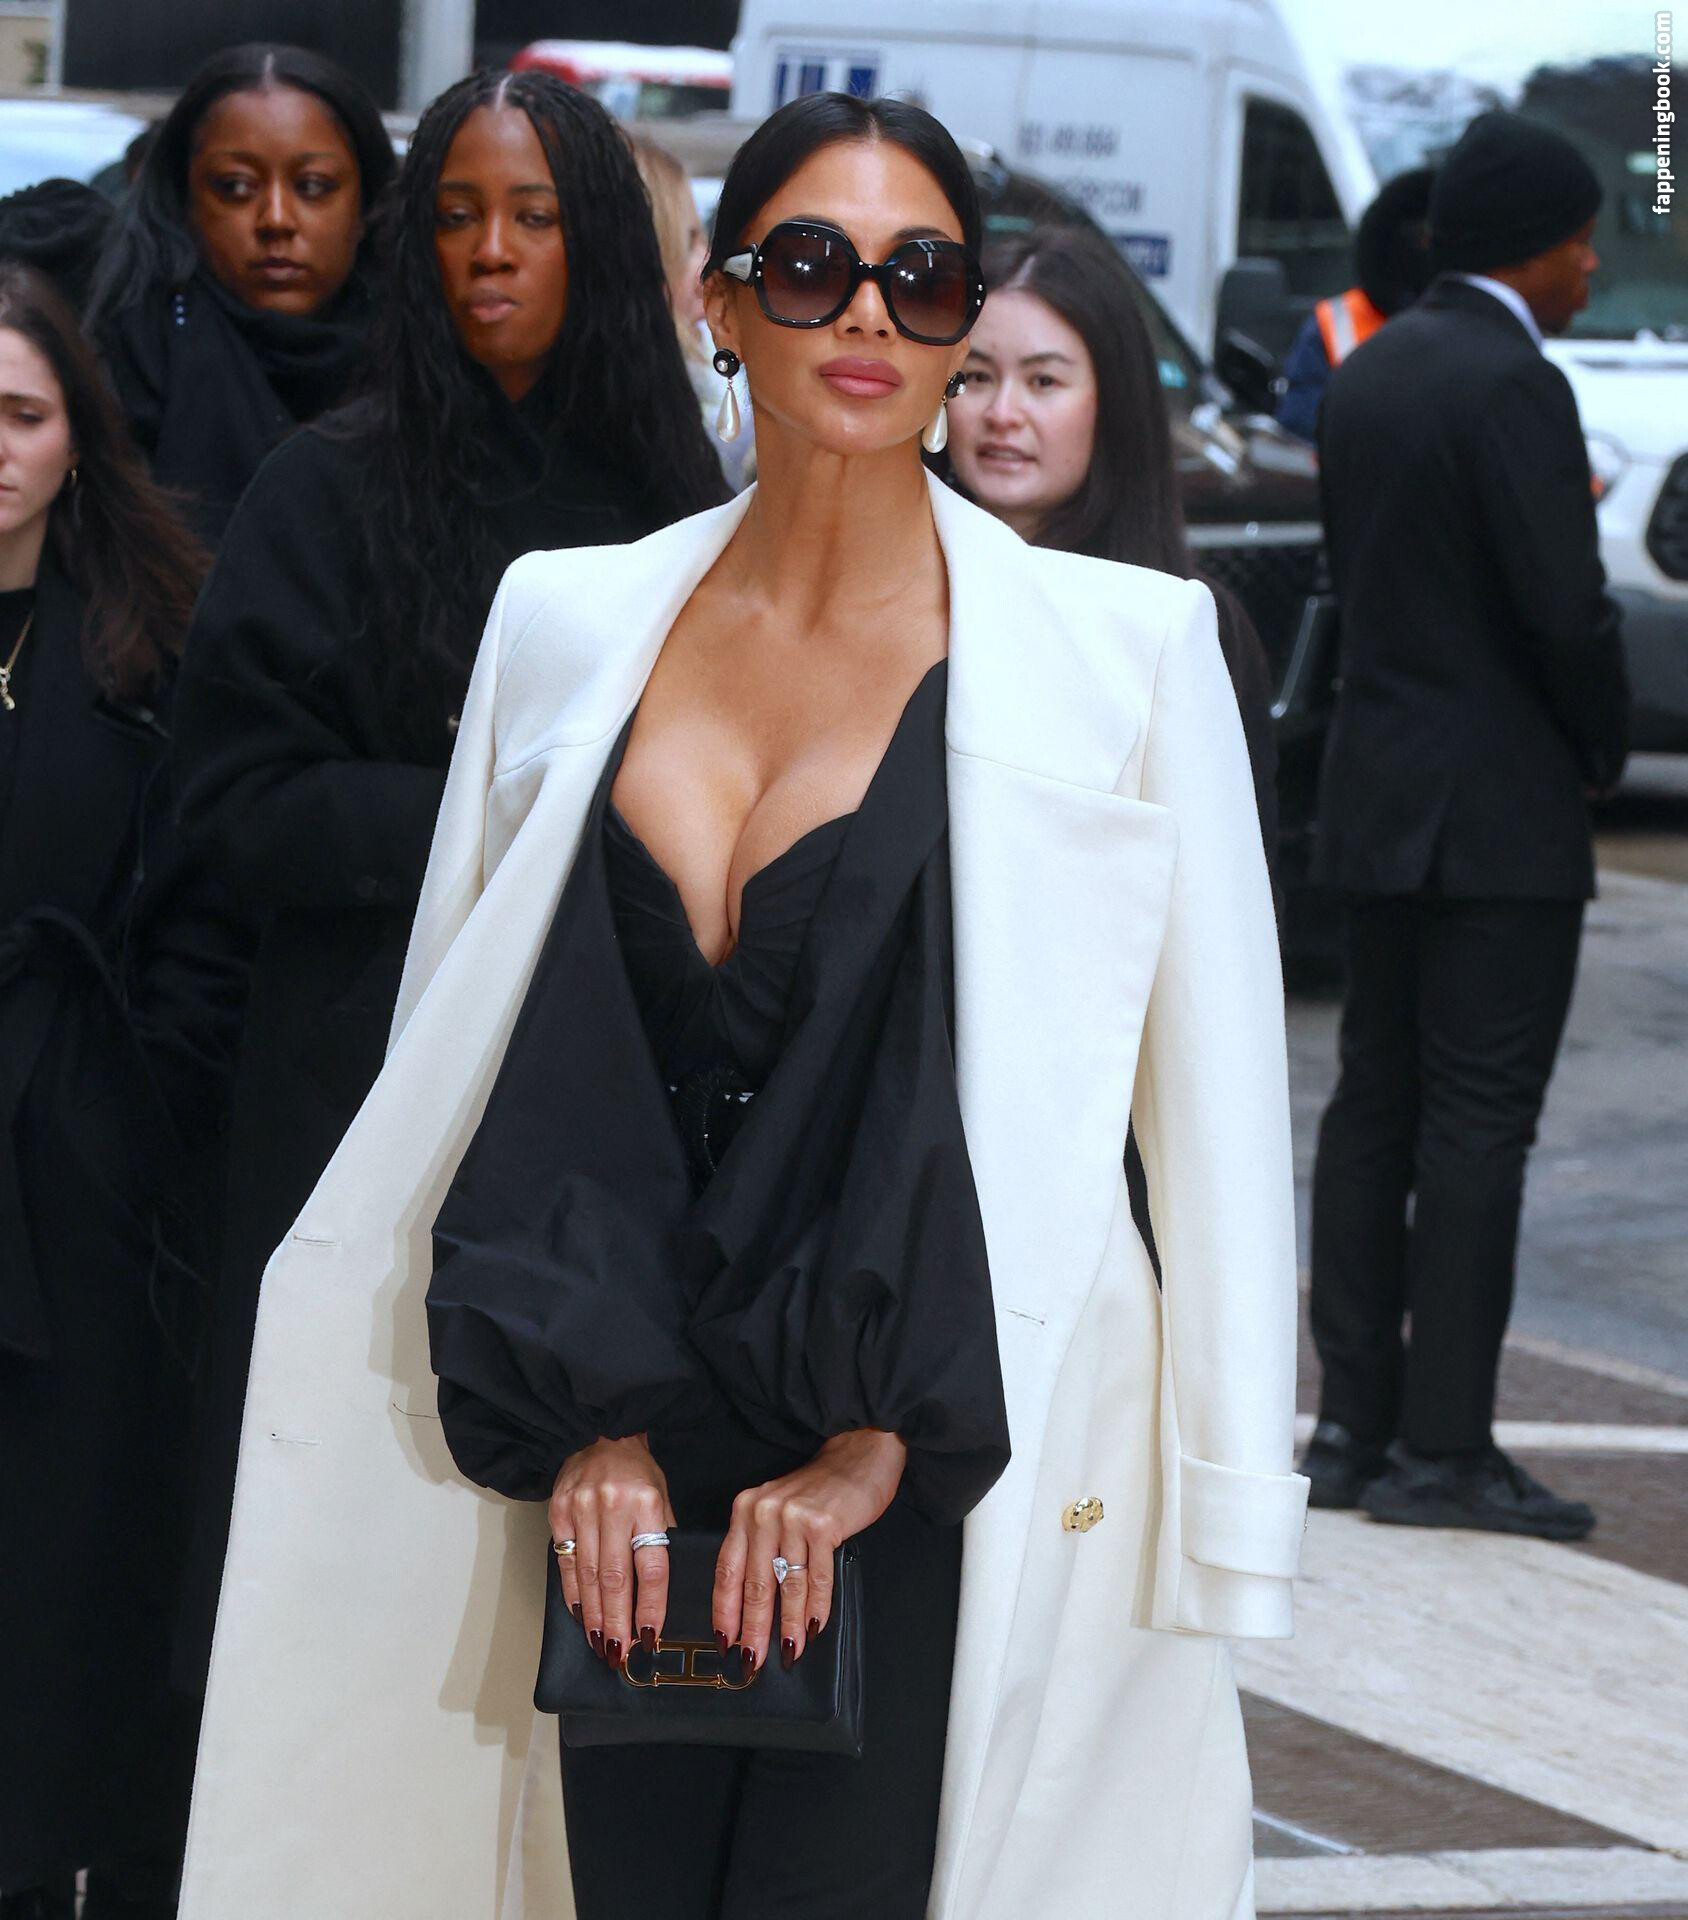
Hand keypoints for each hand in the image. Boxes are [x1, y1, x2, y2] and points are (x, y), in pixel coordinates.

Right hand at [550, 1434, 675, 1671]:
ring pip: (587, 1575)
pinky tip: (579, 1614)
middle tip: (620, 1654)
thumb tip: (661, 1593)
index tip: (650, 1637)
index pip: (652, 1566)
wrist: (600, 1434)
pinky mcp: (558, 1511)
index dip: (650, 1606)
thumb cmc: (637, 1472)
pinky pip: (565, 1561)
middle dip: (618, 1621)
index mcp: (647, 1503)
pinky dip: (572, 1592)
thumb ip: (662, 1538)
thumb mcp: (662, 1498)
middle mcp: (613, 1506)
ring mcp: (582, 1508)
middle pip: (615, 1578)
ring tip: (601, 1643)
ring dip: (594, 1615)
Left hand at [715, 1428, 907, 1676]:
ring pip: (787, 1585)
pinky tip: (815, 1629)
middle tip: (751, 1661)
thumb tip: (753, 1603)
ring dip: (787, 1625)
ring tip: (788, 1654)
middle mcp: (763, 1512)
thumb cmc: (818, 1488)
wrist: (858, 1452)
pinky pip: (817, 1578)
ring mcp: (793, 1518)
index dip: (726, 1609)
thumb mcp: (777, 1509)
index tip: (725, 1641)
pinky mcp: (823, 1525)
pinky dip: (817, 1608)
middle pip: (754, 1583)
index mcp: (745, 1510)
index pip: (727, 1569)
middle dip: (752, 1629)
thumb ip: (762, 1545)